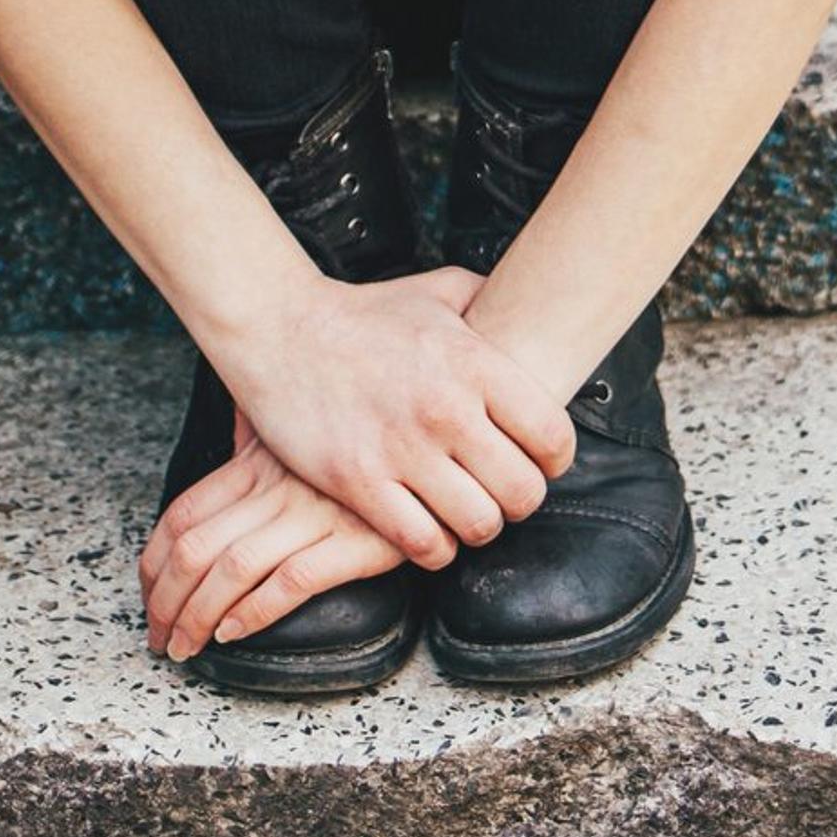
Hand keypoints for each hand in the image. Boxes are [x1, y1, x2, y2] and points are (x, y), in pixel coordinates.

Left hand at [140, 415, 407, 654]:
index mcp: (257, 461)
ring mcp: (316, 513)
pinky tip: (234, 633)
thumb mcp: (303, 423)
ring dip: (197, 618)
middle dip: (165, 602)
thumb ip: (263, 426)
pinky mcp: (356, 540)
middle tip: (158, 636)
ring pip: (232, 570)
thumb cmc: (369, 434)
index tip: (148, 596)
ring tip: (185, 647)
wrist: (441, 440)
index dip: (153, 563)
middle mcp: (278, 487)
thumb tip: (235, 415)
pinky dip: (253, 612)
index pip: (183, 514)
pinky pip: (291, 581)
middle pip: (196, 548)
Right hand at [201, 265, 572, 567]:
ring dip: (479, 527)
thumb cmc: (366, 313)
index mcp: (475, 363)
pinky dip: (435, 548)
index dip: (555, 459)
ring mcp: (402, 450)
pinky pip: (422, 543)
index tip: (540, 461)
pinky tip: (430, 529)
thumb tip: (533, 298)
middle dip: (520, 500)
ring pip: (479, 525)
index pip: (553, 435)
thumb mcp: (438, 289)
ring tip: (467, 513)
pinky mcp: (359, 482)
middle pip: (523, 491)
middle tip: (502, 492)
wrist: (281, 328)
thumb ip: (490, 297)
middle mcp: (447, 409)